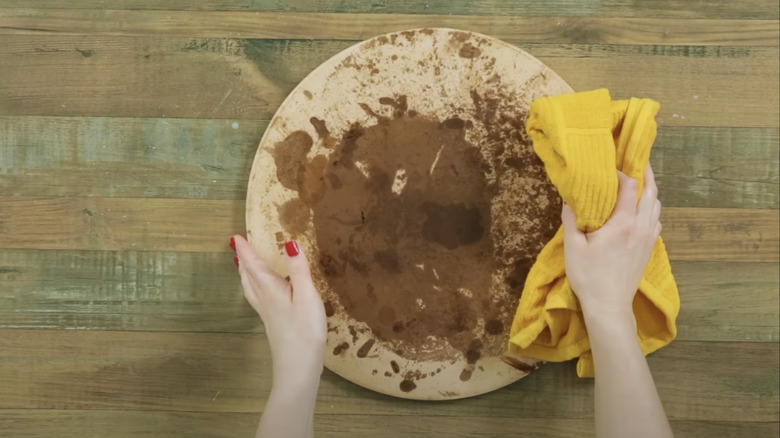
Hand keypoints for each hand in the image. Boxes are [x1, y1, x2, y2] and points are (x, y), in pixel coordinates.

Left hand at [231, 235, 326, 385]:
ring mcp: (267, 314)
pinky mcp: (272, 324)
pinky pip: (257, 298)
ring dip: (246, 274)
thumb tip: (290, 243)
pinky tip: (262, 293)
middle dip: (244, 260)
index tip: (235, 237)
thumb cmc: (304, 330)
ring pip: (251, 289)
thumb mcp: (306, 296)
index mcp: (270, 289)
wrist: (298, 366)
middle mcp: (264, 300)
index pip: (254, 265)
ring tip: (243, 266)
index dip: (246, 250)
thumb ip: (299, 270)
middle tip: (237, 247)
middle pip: (249, 277)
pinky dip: (254, 288)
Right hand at [561, 164, 661, 318]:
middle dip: (646, 173)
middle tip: (638, 159)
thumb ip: (571, 219)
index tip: (610, 167)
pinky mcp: (650, 248)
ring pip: (657, 205)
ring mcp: (649, 237)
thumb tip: (569, 198)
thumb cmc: (589, 276)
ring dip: (650, 190)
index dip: (622, 172)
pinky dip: (651, 208)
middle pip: (651, 191)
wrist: (609, 305)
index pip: (630, 186)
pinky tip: (641, 210)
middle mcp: (641, 226)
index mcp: (623, 222)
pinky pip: (656, 220)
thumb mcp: (573, 247)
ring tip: (640, 181)